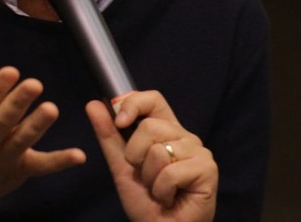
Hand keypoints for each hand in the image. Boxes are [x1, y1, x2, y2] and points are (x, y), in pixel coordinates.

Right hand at [0, 37, 85, 221]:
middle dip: (17, 105)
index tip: (11, 71)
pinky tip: (79, 155)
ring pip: (21, 142)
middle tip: (34, 83)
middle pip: (1, 124)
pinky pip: (41, 166)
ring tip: (52, 108)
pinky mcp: (20, 171)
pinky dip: (60, 162)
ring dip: (37, 127)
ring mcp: (3, 161)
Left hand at [86, 91, 217, 221]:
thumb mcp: (121, 165)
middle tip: (146, 177)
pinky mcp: (207, 169)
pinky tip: (170, 199)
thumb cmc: (145, 202)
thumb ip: (108, 135)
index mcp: (167, 131)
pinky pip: (170, 172)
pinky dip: (162, 191)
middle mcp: (185, 137)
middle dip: (136, 156)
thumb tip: (93, 103)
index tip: (119, 123)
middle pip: (151, 126)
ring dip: (150, 178)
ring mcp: (199, 152)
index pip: (153, 99)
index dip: (134, 104)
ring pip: (158, 151)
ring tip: (159, 190)